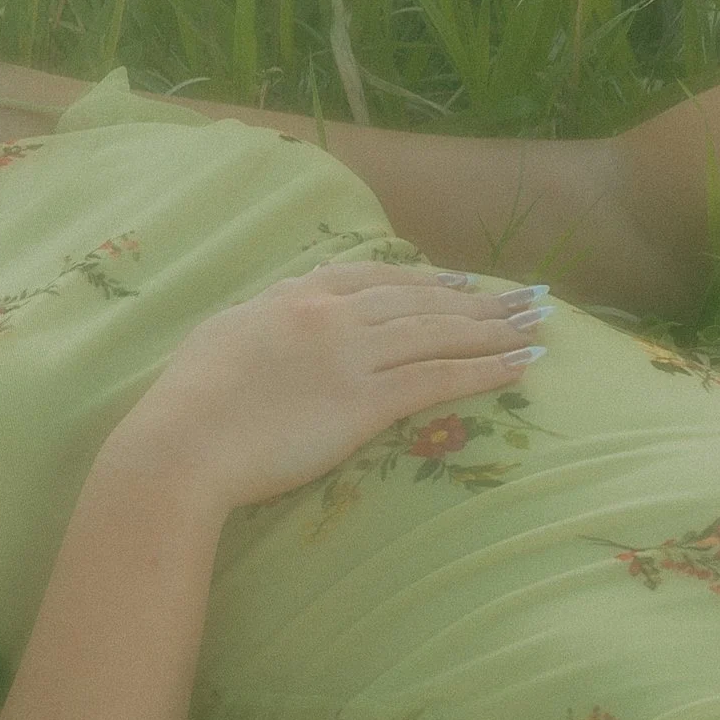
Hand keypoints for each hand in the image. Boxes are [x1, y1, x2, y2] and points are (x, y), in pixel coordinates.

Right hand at [106, 259, 546, 513]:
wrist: (181, 443)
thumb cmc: (186, 404)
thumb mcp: (221, 340)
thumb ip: (260, 325)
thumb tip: (272, 324)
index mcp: (291, 296)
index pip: (371, 277)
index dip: (422, 279)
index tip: (458, 282)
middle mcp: (329, 314)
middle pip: (418, 298)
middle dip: (476, 299)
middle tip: (521, 299)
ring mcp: (350, 354)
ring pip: (438, 331)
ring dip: (495, 326)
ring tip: (537, 324)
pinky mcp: (365, 401)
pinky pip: (440, 377)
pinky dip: (486, 368)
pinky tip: (522, 364)